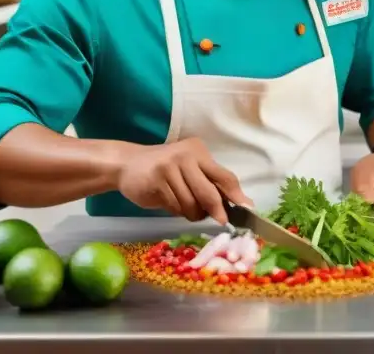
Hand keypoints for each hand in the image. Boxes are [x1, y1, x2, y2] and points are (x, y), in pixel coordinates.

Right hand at [115, 138, 251, 222]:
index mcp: (199, 151)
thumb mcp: (190, 169)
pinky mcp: (156, 181)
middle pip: (210, 192)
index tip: (246, 210)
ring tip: (185, 207)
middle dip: (217, 210)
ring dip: (192, 213)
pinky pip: (175, 206)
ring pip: (192, 204)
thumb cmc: (164, 170)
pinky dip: (177, 211)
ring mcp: (170, 168)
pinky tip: (170, 203)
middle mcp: (186, 156)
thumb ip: (210, 183)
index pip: (224, 176)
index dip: (236, 196)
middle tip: (221, 221)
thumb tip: (238, 204)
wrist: (127, 164)